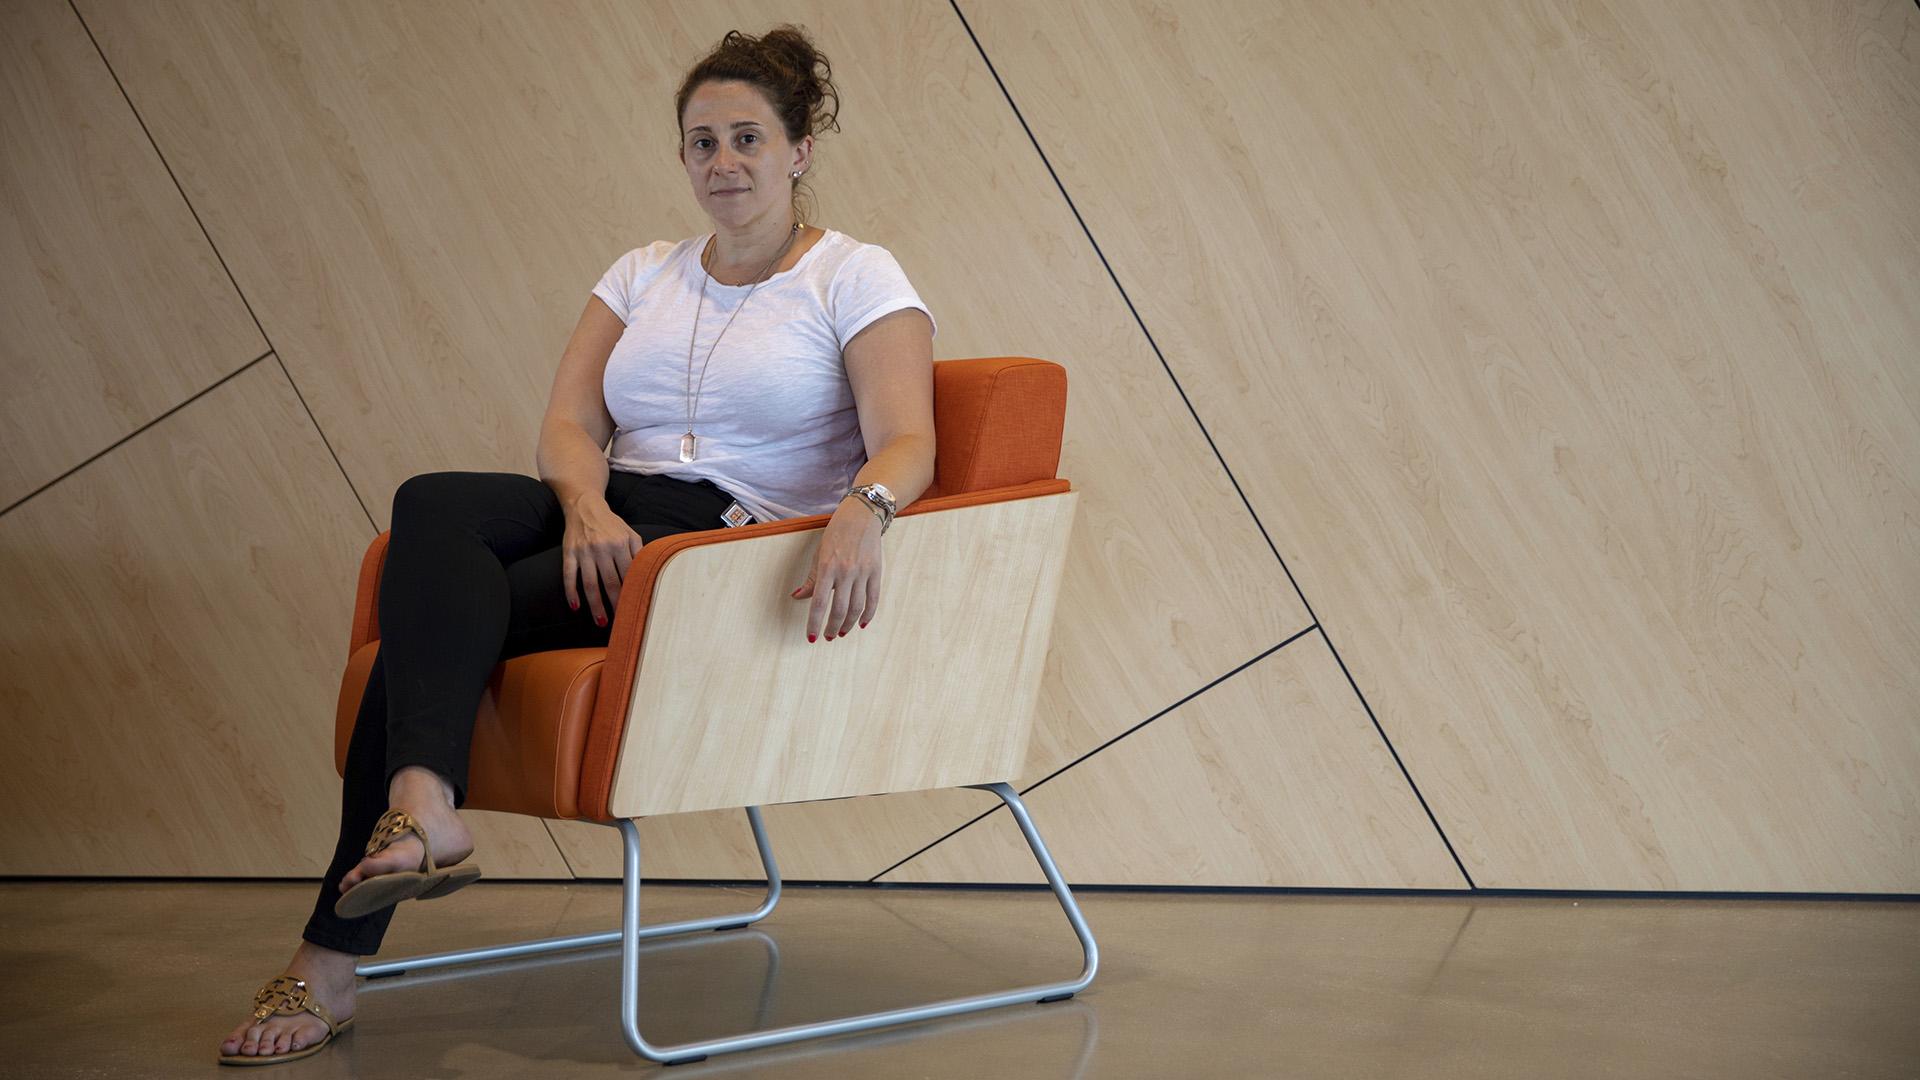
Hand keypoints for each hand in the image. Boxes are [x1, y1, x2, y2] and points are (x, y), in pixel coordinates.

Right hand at [561, 495, 643, 626]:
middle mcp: (602, 547)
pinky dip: (571, 592)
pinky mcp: (568, 552)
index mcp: (620, 543)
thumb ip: (639, 552)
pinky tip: (575, 607)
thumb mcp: (630, 533)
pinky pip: (568, 575)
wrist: (584, 506)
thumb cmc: (611, 524)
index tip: (636, 608)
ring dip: (596, 605)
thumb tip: (649, 574)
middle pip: (611, 582)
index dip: (632, 592)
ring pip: (590, 584)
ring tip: (601, 622)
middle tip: (621, 623)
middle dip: (616, 604)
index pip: (629, 574)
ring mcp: (583, 551)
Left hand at [791, 497, 883, 641]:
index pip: (819, 603)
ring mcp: (863, 572)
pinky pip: (873, 599)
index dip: (815, 623)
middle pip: (840, 609)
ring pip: (857, 607)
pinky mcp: (876, 572)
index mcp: (827, 567)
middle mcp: (846, 571)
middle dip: (832, 627)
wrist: (861, 516)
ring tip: (841, 632)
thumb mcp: (819, 554)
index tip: (811, 637)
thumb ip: (810, 579)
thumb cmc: (836, 534)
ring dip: (849, 624)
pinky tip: (862, 624)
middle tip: (827, 637)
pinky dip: (868, 614)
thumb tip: (797, 597)